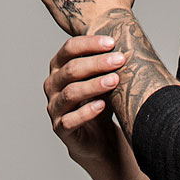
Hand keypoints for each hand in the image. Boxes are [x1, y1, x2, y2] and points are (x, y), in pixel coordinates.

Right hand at [44, 34, 126, 164]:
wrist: (98, 137)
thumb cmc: (101, 100)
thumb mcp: (103, 78)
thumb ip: (107, 63)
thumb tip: (127, 43)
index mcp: (59, 66)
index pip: (69, 49)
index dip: (89, 44)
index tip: (112, 42)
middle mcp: (52, 85)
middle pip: (71, 70)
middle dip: (96, 63)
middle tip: (119, 60)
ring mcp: (54, 107)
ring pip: (70, 93)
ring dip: (94, 85)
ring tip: (114, 80)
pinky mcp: (60, 128)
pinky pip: (70, 119)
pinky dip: (86, 111)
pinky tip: (102, 105)